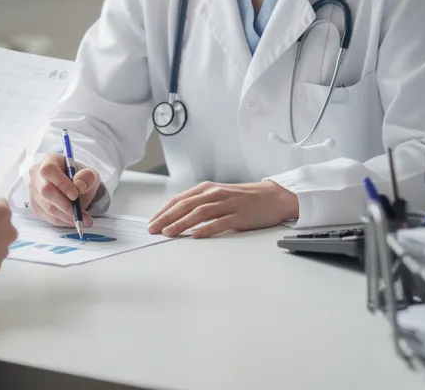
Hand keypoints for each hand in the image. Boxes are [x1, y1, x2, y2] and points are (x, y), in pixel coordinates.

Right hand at [27, 153, 99, 228]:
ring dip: (65, 216)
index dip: (61, 183)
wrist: (74, 187)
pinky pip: (46, 216)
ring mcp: (33, 191)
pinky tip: (72, 219)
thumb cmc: (79, 177)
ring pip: (46, 207)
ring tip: (83, 219)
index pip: (48, 170)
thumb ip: (87, 178)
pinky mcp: (35, 206)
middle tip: (80, 212)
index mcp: (49, 160)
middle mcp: (36, 175)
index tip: (75, 195)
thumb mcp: (89, 174)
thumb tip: (79, 186)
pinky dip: (61, 220)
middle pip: (45, 191)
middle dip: (64, 205)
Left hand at [147, 180, 298, 238]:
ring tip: (169, 233)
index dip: (164, 210)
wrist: (273, 197)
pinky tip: (195, 235)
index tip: (152, 222)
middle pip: (186, 205)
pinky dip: (206, 229)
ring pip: (199, 212)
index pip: (179, 199)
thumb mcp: (218, 195)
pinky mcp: (239, 216)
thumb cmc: (243, 198)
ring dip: (182, 223)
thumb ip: (199, 203)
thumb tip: (176, 216)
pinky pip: (220, 222)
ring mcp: (227, 204)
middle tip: (153, 229)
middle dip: (167, 217)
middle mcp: (215, 194)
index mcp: (208, 189)